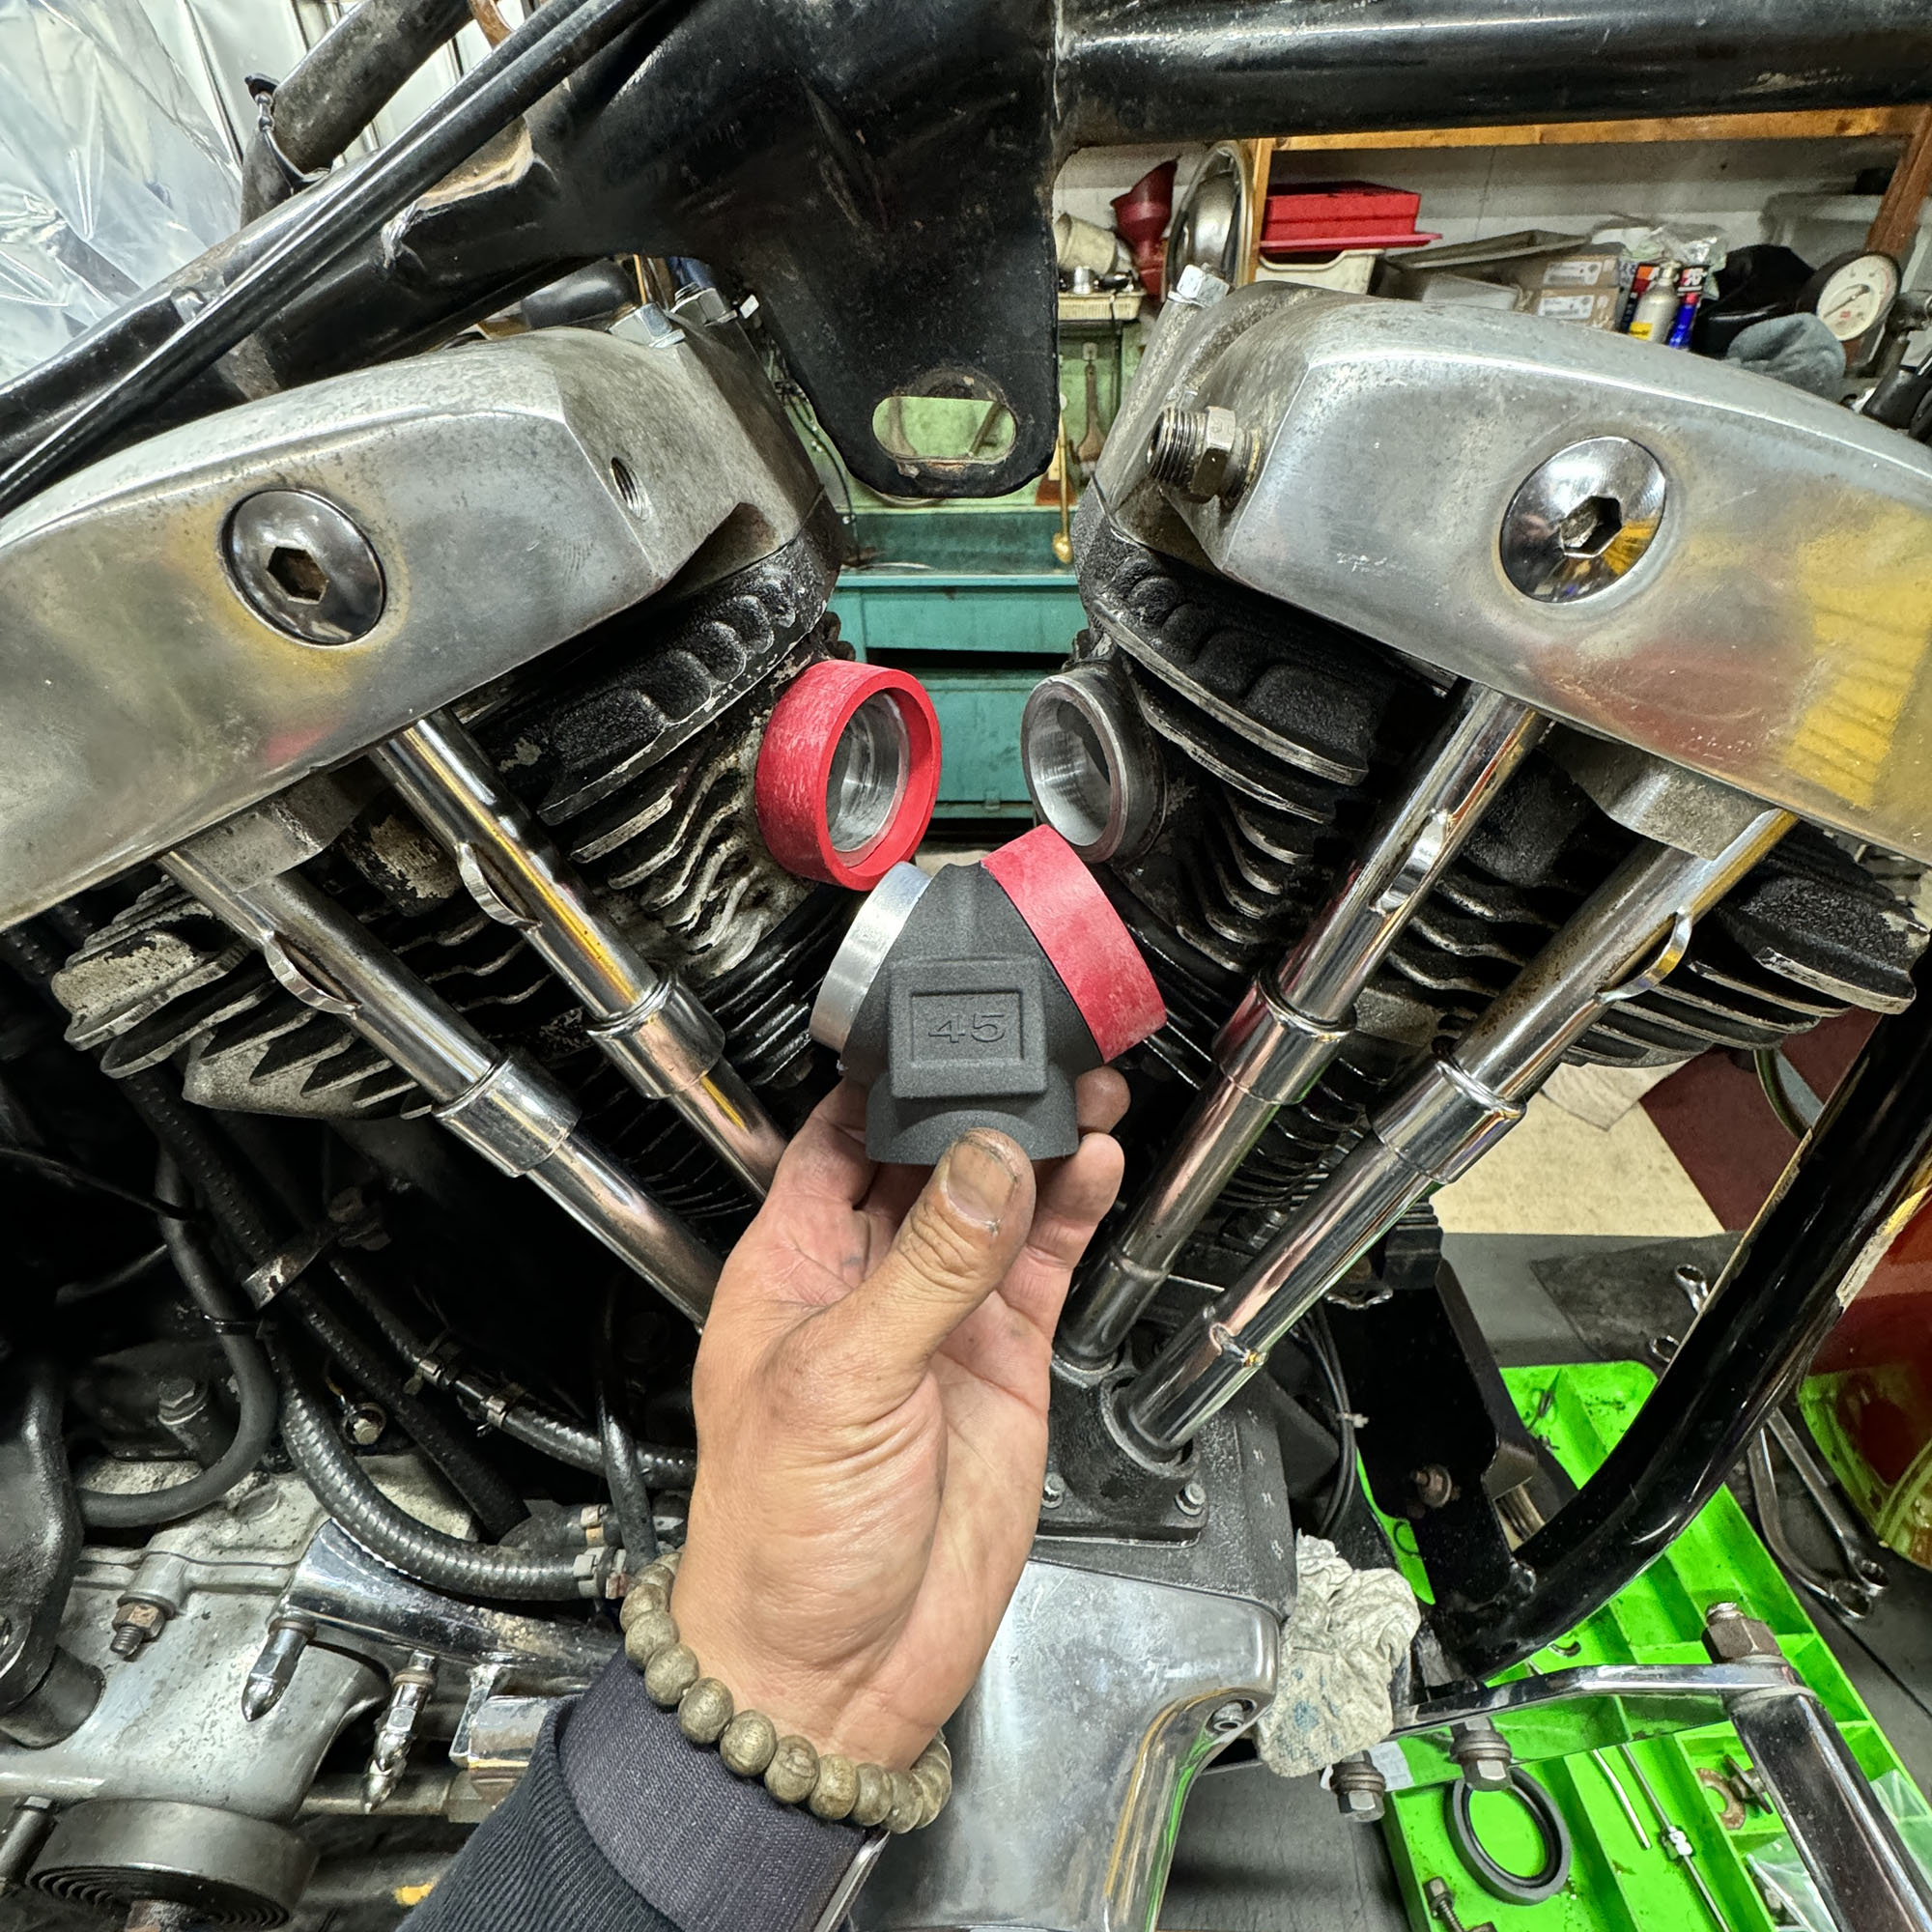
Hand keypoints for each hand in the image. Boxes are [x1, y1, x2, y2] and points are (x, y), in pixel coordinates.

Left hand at [670, 1073, 1128, 1769]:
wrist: (839, 1670)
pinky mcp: (1000, 1364)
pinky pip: (1040, 1268)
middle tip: (1038, 1055)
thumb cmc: (780, 1543)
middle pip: (928, 1162)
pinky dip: (1071, 1216)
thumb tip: (981, 1165)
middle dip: (978, 1106)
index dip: (882, 1085)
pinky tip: (1094, 1170)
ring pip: (996, 1205)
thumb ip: (924, 1270)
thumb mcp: (841, 1383)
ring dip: (1038, 1150)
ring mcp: (939, 1322)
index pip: (833, 1144)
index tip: (936, 1031)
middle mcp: (866, 1284)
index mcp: (790, 1269)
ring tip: (1086, 1095)